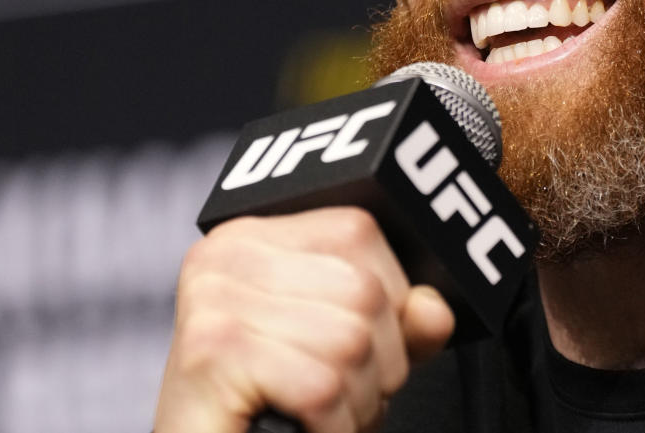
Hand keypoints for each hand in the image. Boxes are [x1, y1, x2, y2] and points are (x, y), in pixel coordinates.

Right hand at [154, 207, 454, 432]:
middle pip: (363, 290)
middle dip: (378, 361)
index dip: (389, 298)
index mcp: (255, 235)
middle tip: (339, 395)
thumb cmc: (270, 408)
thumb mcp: (348, 353)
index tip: (362, 343)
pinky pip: (322, 387)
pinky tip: (306, 429)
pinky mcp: (211, 354)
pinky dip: (333, 425)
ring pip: (351, 341)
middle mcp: (226, 253)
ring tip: (322, 414)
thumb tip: (433, 309)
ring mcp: (214, 299)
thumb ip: (399, 322)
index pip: (360, 232)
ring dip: (356, 400)